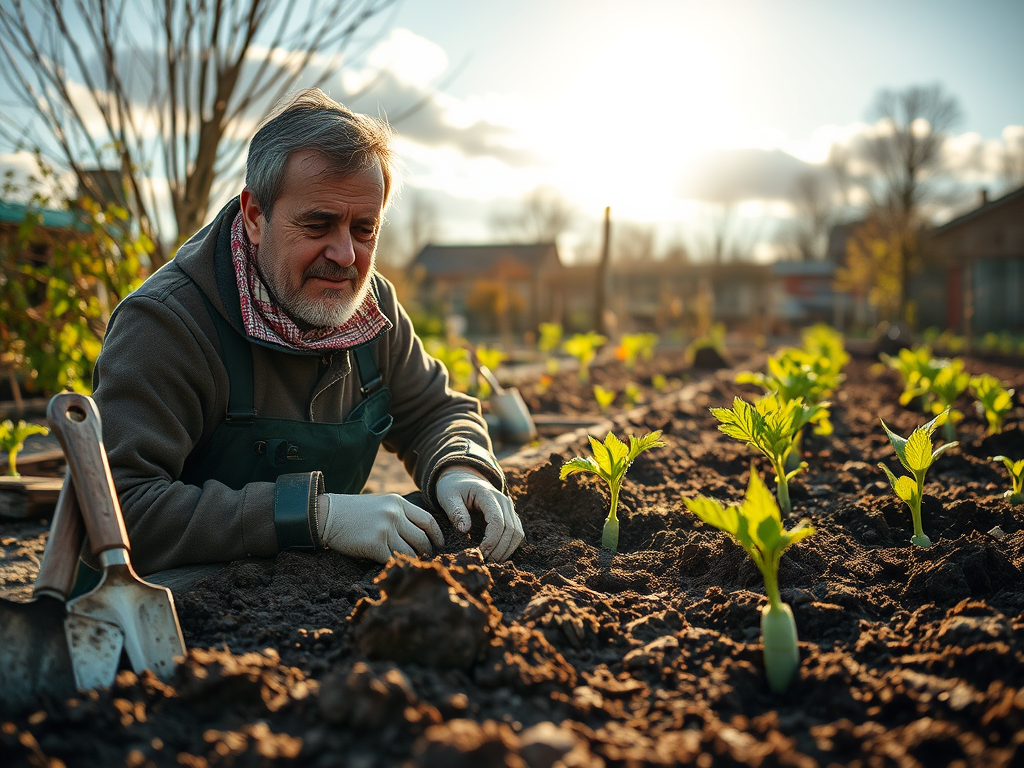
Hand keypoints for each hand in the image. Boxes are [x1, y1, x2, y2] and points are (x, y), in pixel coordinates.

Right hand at [319, 493, 443, 563]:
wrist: (325, 515)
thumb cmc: (353, 512)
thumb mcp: (380, 504)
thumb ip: (399, 514)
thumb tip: (419, 534)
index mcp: (398, 503)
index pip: (427, 520)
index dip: (437, 535)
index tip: (440, 545)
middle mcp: (394, 514)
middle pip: (421, 538)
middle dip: (426, 552)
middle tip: (426, 560)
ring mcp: (385, 529)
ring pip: (409, 552)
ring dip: (411, 561)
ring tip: (410, 566)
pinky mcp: (374, 544)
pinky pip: (392, 559)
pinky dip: (395, 565)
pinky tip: (394, 568)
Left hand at [435, 467, 522, 561]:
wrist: (463, 478)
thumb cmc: (453, 488)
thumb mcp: (448, 496)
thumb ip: (456, 511)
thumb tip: (465, 530)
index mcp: (488, 494)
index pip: (497, 520)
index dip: (491, 540)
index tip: (479, 553)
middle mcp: (503, 500)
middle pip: (510, 529)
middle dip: (498, 549)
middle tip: (483, 562)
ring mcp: (509, 508)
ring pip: (517, 533)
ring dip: (506, 550)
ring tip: (490, 561)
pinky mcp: (511, 515)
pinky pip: (517, 533)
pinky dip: (509, 547)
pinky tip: (496, 555)